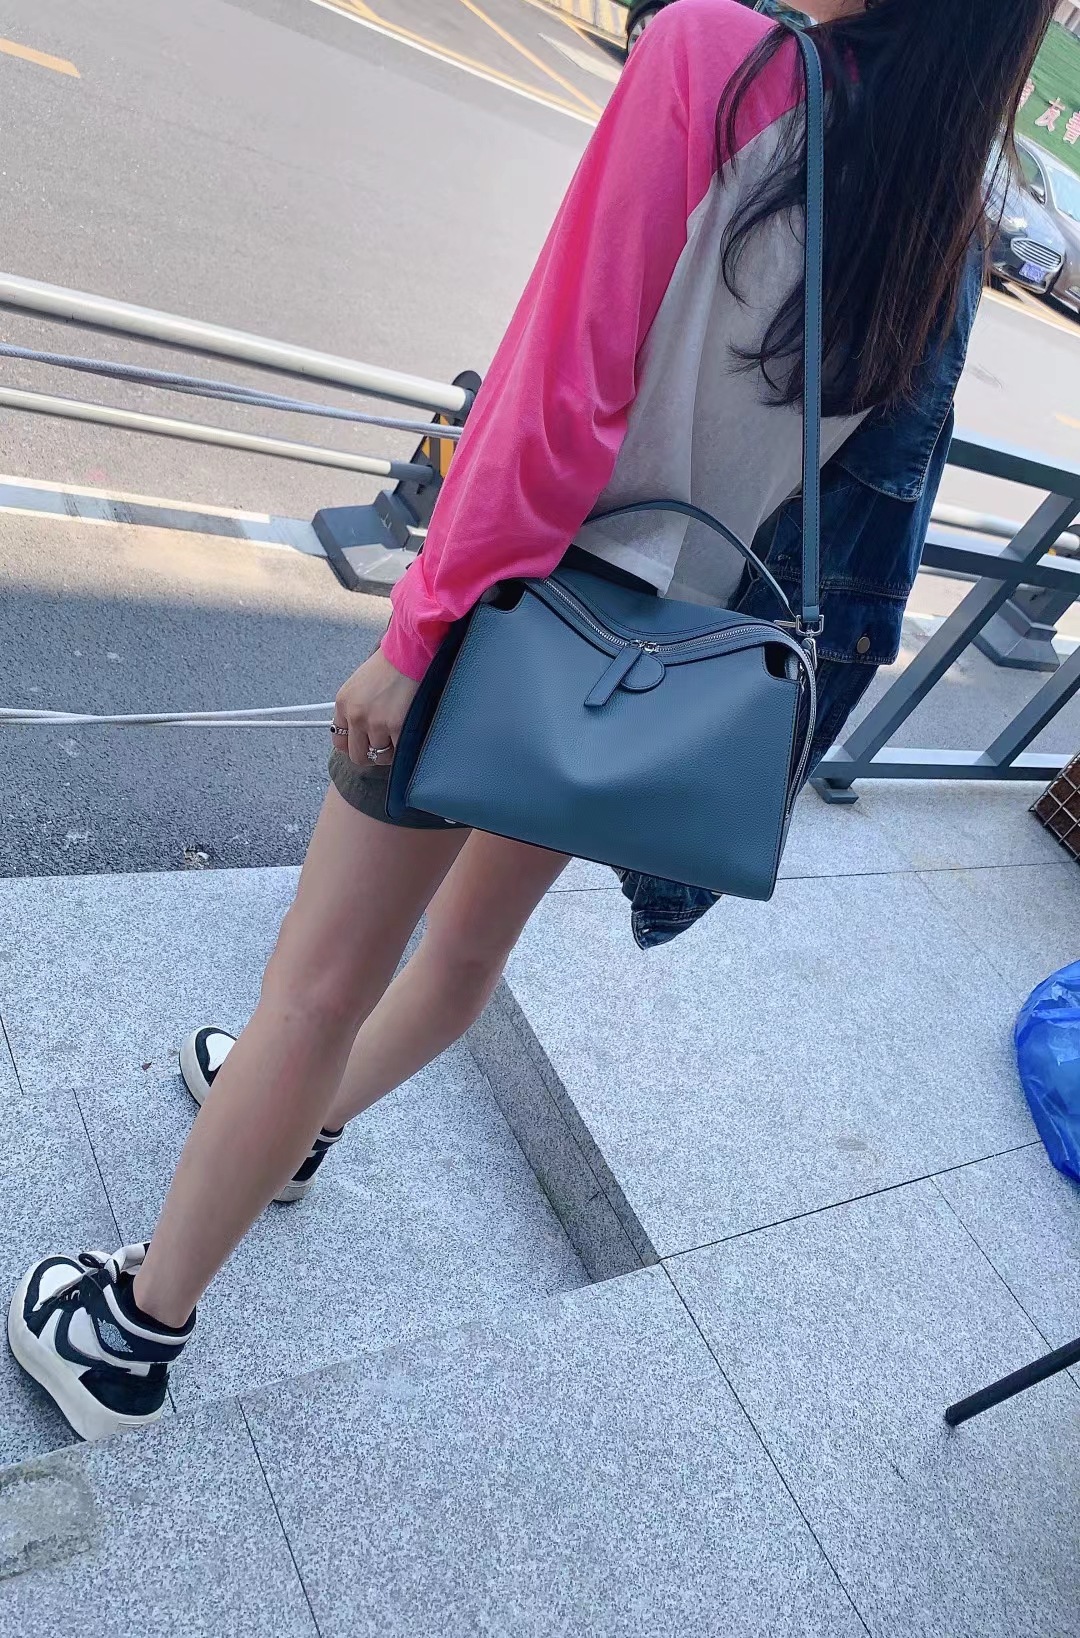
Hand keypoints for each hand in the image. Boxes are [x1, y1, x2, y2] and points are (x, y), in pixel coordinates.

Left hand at [332, 649, 419, 769]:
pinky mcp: (397, 726)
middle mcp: (356, 715)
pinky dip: (404, 746)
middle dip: (371, 753)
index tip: (364, 743)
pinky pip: (399, 751)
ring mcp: (376, 723)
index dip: (354, 745)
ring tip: (399, 734)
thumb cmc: (391, 664)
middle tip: (385, 744)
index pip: (339, 740)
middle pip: (357, 755)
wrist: (410, 651)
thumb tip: (359, 733)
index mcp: (343, 703)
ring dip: (390, 749)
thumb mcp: (360, 685)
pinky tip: (409, 732)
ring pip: (380, 756)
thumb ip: (356, 708)